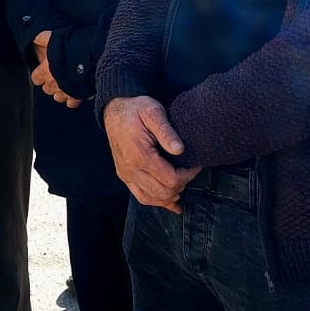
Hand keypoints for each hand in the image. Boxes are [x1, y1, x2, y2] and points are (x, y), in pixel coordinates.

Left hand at [29, 30, 81, 106]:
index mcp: (44, 71)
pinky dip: (74, 98)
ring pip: (58, 97)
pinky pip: (72, 102)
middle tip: (57, 75)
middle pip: (47, 89)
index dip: (39, 74)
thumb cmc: (70, 49)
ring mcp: (64, 92)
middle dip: (50, 83)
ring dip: (61, 91)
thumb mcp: (53, 38)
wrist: (89, 59)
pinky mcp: (77, 97)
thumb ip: (43, 38)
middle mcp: (52, 84)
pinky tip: (77, 91)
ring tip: (66, 84)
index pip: (36, 78)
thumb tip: (35, 37)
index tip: (43, 70)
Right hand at [104, 96, 200, 212]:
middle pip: (163, 192)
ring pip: (152, 199)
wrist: (114, 111)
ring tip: (182, 182)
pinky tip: (170, 198)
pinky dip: (157, 200)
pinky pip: (142, 197)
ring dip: (170, 195)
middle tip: (189, 171)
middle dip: (181, 185)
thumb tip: (179, 149)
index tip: (195, 165)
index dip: (188, 175)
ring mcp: (125, 175)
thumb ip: (166, 131)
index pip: (171, 178)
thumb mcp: (153, 111)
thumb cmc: (136, 109)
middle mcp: (130, 169)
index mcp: (139, 155)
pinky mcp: (124, 176)